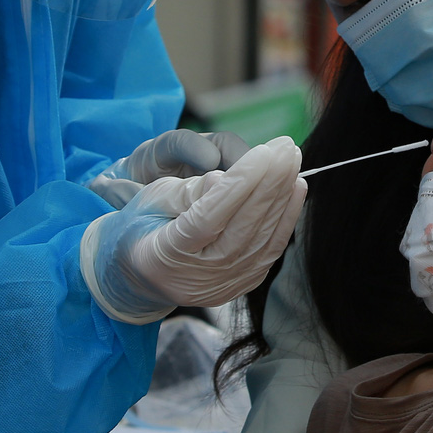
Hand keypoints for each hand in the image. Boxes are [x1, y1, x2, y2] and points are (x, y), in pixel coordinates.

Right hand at [82, 137, 305, 323]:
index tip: (264, 152)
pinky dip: (286, 217)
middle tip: (286, 146)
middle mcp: (196, 277)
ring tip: (292, 160)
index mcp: (165, 255)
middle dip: (269, 182)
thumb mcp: (148, 200)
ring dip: (282, 196)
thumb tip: (225, 177)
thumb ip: (187, 190)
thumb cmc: (139, 227)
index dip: (241, 184)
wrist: (137, 278)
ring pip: (262, 238)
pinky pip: (270, 249)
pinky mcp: (240, 285)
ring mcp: (221, 286)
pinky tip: (295, 188)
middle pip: (242, 227)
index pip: (210, 217)